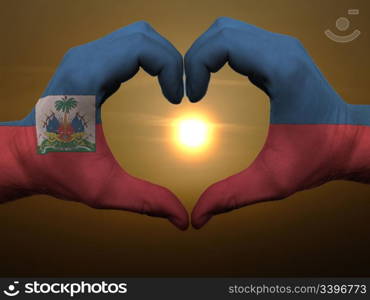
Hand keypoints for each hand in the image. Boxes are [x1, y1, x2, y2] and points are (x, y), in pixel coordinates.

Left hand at [0, 21, 187, 229]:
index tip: (179, 98)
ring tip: (172, 87)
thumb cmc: (55, 169)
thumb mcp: (104, 190)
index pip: (141, 47)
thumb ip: (147, 202)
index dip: (171, 67)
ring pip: (136, 36)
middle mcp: (83, 59)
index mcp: (86, 79)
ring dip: (161, 57)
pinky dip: (148, 59)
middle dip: (172, 58)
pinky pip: (126, 47)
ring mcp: (84, 58)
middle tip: (181, 90)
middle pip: (143, 35)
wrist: (23, 157)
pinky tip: (156, 83)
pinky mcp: (88, 64)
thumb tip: (182, 219)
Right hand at [185, 17, 369, 228]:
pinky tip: (214, 79)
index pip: (223, 43)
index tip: (190, 97)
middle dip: (194, 56)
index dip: (194, 65)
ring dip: (205, 53)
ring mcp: (282, 48)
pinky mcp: (279, 53)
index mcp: (281, 71)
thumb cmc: (318, 157)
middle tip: (188, 89)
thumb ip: (231, 197)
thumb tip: (197, 217)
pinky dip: (219, 54)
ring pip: (228, 30)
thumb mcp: (272, 181)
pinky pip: (240, 40)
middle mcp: (283, 50)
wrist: (349, 140)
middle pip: (221, 30)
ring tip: (197, 84)